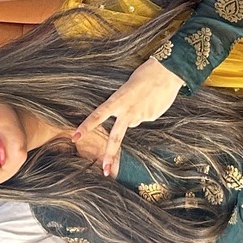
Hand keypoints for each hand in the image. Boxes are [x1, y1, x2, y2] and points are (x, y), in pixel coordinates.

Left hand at [75, 58, 182, 175]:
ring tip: (145, 96)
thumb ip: (124, 107)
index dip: (86, 127)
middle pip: (116, 136)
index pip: (97, 115)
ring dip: (137, 113)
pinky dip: (148, 110)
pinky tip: (153, 99)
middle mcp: (127, 110)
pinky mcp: (152, 116)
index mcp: (117, 100)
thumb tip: (129, 124)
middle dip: (110, 154)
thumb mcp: (127, 89)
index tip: (75, 137)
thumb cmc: (145, 76)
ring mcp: (141, 115)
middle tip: (105, 170)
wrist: (167, 72)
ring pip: (134, 121)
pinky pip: (146, 116)